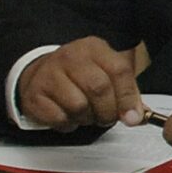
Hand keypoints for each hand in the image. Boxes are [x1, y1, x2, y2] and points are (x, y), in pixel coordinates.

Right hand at [15, 36, 145, 130]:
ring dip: (87, 119)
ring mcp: (49, 74)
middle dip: (108, 112)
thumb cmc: (79, 75)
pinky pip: (59, 118)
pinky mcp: (34, 94)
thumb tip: (137, 116)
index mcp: (94, 48)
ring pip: (78, 106)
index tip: (133, 117)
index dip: (129, 97)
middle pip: (99, 89)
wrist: (41, 72)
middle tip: (107, 117)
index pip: (119, 70)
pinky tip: (68, 115)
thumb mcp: (106, 73)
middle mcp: (71, 57)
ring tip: (86, 114)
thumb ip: (126, 93)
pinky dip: (68, 124)